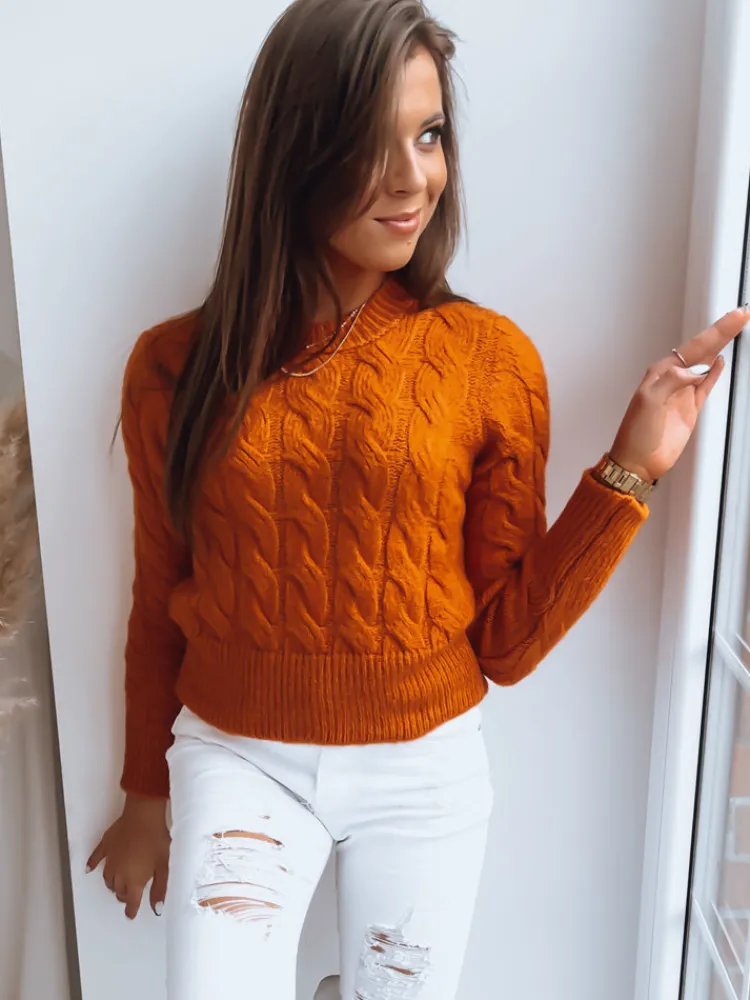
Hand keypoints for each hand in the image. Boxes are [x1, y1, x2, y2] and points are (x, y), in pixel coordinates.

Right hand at [87, 794, 169, 919]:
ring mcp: (110, 860)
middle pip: (118, 891)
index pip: (131, 902)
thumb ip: (159, 889)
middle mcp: (119, 874)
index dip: (131, 909)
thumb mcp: (164, 866)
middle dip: (124, 895)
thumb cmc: (156, 840)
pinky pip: (95, 858)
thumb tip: (157, 907)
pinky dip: (92, 864)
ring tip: (118, 884)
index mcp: (134, 881)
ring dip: (113, 884)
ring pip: (107, 879)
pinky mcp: (106, 846)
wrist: (144, 817)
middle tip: (129, 895)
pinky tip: (89, 868)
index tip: (131, 914)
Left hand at [609, 307, 749, 482]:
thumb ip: (673, 380)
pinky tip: (722, 361)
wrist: (638, 461)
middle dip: (722, 331)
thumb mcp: (649, 401)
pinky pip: (707, 385)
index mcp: (660, 372)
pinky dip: (716, 373)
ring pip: (707, 363)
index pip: (694, 346)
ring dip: (721, 346)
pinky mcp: (690, 408)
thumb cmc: (636, 434)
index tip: (734, 317)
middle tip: (741, 314)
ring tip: (736, 329)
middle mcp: (672, 379)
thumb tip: (698, 369)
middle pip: (703, 349)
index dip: (716, 331)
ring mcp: (683, 393)